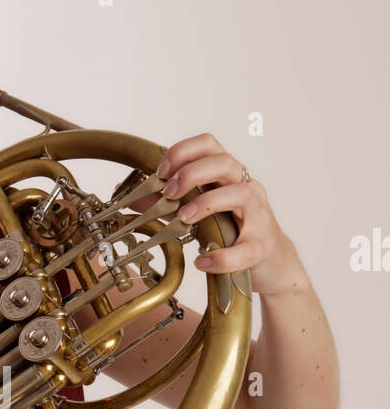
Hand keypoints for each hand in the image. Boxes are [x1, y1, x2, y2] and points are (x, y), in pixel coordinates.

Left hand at [154, 134, 299, 295]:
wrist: (272, 264)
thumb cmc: (234, 232)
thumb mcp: (202, 213)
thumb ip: (173, 203)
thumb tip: (137, 199)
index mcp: (229, 176)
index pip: (210, 145)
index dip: (182, 152)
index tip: (161, 172)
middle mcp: (247, 188)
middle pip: (224, 162)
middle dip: (191, 173)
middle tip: (169, 194)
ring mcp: (258, 215)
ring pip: (241, 193)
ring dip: (206, 202)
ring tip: (183, 219)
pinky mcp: (262, 246)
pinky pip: (244, 249)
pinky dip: (221, 256)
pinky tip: (202, 261)